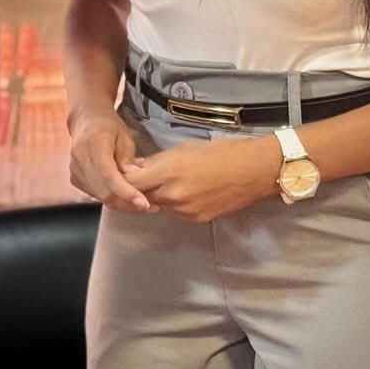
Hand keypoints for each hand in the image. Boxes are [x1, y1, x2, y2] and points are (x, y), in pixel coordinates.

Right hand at [69, 110, 153, 212]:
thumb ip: (128, 160)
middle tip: (151, 206)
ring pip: (100, 197)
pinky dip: (112, 198)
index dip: (127, 193)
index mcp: (93, 144)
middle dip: (128, 203)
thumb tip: (136, 183)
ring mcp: (74, 170)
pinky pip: (95, 195)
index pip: (109, 176)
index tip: (144, 204)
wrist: (86, 120)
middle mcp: (79, 159)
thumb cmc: (108, 126)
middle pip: (104, 192)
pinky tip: (125, 193)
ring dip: (122, 203)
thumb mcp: (124, 137)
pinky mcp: (74, 179)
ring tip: (141, 200)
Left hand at [122, 135, 278, 222]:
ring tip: (164, 183)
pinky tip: (183, 191)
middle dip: (135, 191)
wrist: (254, 170)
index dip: (120, 182)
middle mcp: (173, 195)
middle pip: (141, 198)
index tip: (115, 179)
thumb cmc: (220, 152)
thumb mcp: (182, 149)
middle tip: (134, 182)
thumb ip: (156, 162)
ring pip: (158, 206)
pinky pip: (175, 212)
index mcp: (167, 172)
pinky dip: (172, 204)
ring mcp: (185, 210)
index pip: (130, 184)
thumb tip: (135, 169)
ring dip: (154, 197)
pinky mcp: (197, 219)